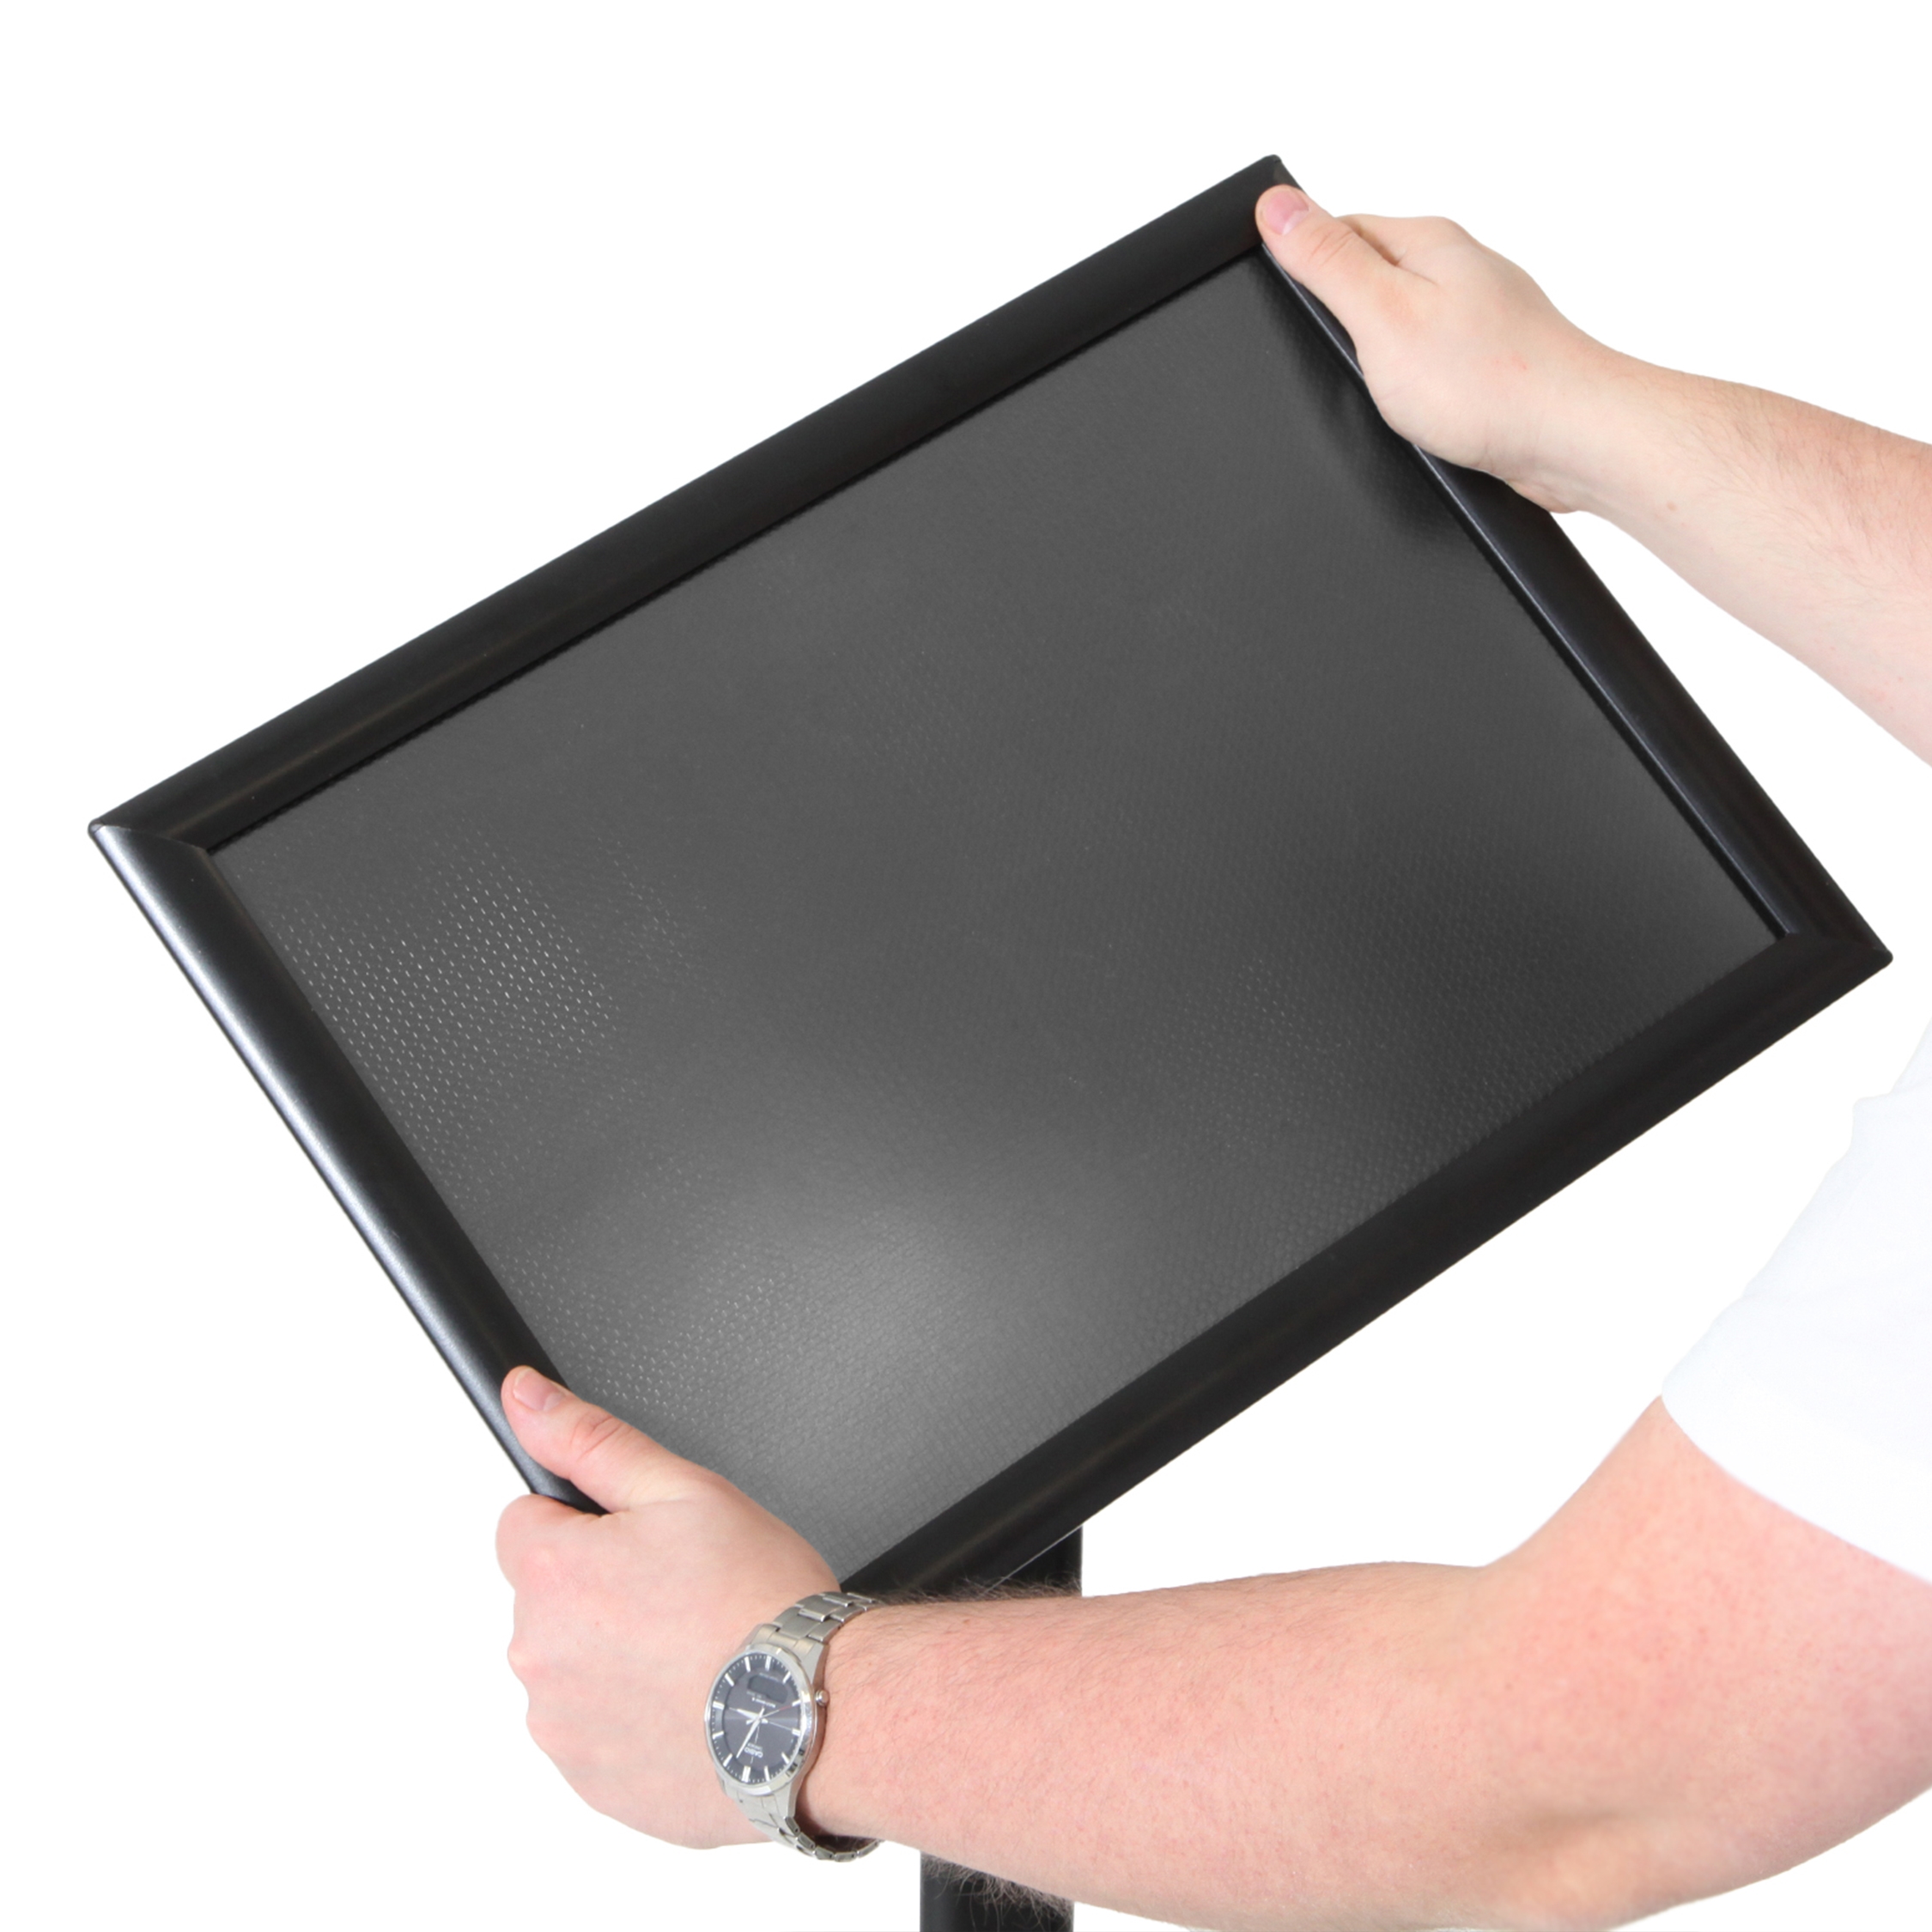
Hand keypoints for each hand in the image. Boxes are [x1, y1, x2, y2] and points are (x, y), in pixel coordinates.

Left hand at [495, 1366, 838, 1844]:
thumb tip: (524, 1396)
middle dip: (602, 1588)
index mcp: (553, 1573)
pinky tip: (690, 1700)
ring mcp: (561, 1727)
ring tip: (693, 1651)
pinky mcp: (591, 1782)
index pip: (525, 1522)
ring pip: (573, 1666)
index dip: (588, 1521)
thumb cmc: (759, 1601)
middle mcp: (538, 1655)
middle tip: (682, 1593)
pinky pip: (595, 1731)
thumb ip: (590, 1438)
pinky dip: (632, 1715)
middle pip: (548, 1598)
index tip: (643, 1542)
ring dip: (615, 1655)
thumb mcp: (683, 1488)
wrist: (814, 1713)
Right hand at [1254, 183, 1630, 513]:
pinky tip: (1418, 410)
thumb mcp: (1382, 314)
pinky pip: (1430, 359)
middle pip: (1368, 274)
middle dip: (1341, 317)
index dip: (1302, 264)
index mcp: (1428, 241)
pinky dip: (1413, 383)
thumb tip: (1277, 205)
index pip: (1338, 227)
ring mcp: (1477, 312)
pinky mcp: (1489, 358)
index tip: (1289, 304)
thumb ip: (1327, 261)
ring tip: (1385, 388)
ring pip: (1400, 321)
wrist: (1571, 438)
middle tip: (1343, 359)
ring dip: (1379, 355)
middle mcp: (1458, 267)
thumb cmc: (1491, 381)